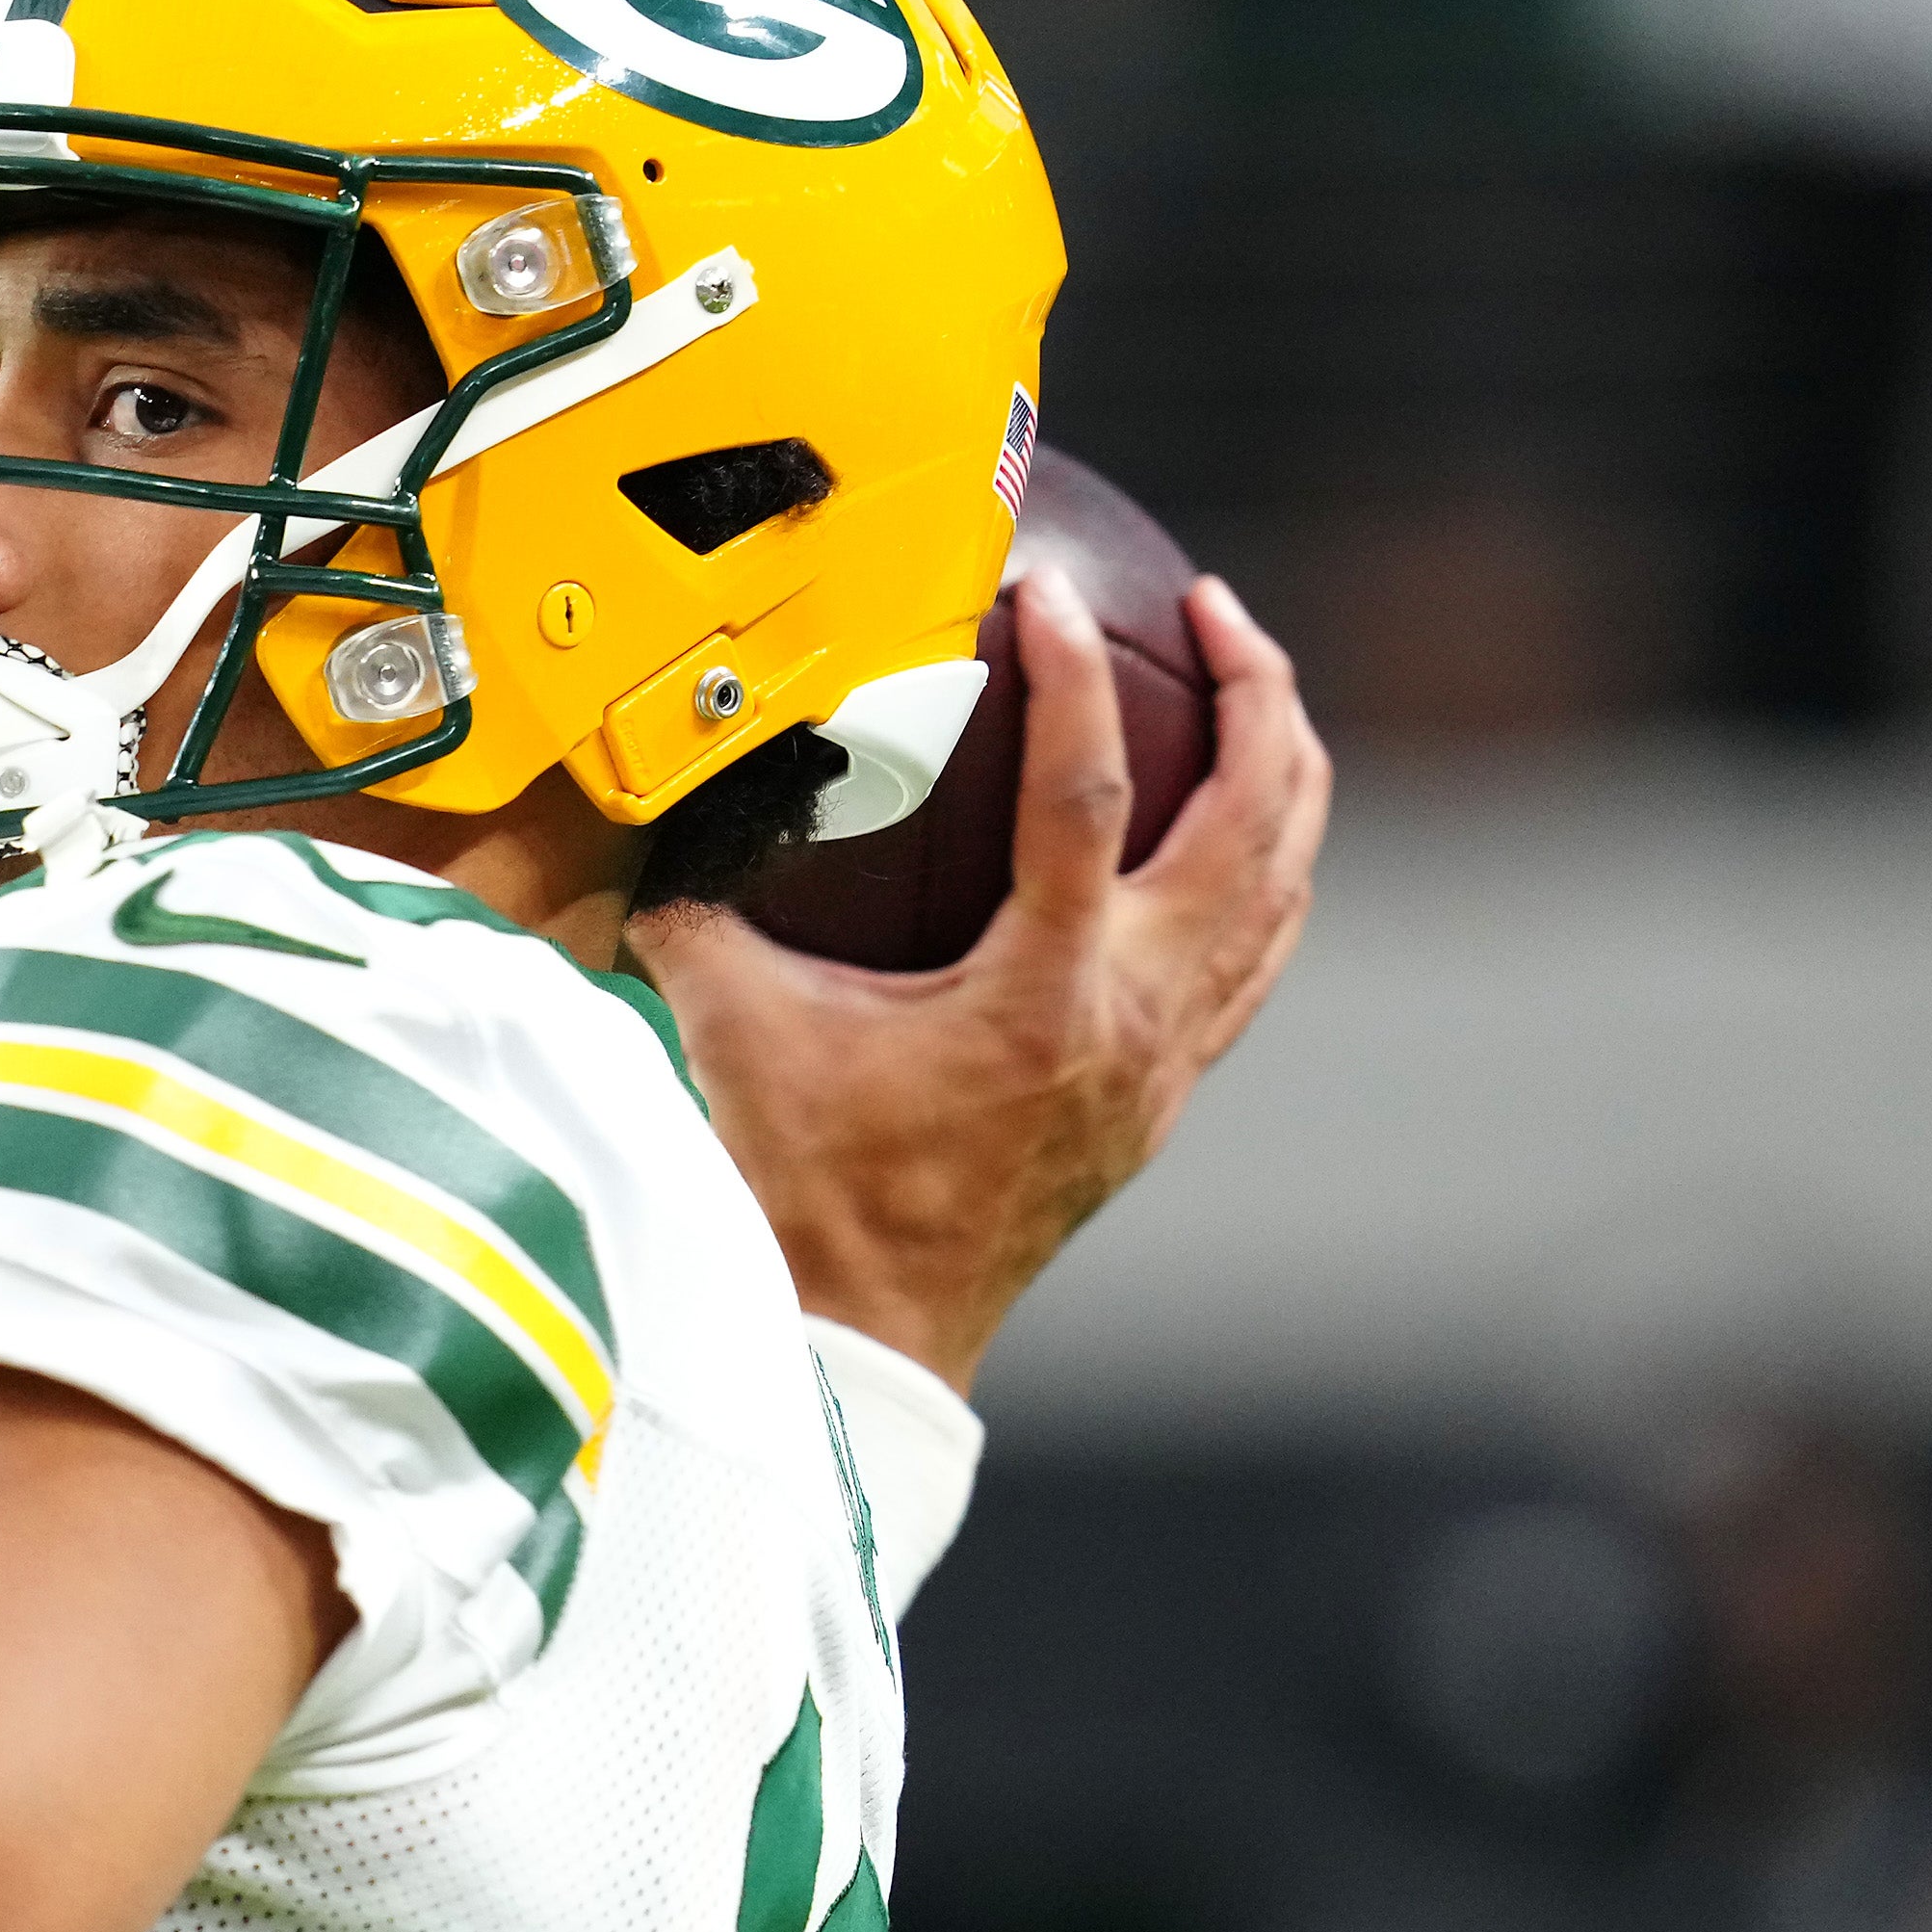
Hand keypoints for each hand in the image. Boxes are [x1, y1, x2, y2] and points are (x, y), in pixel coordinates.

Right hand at [629, 566, 1330, 1391]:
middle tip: (1212, 607)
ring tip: (1253, 690)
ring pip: (1280, 893)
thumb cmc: (797, 1194)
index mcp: (1043, 998)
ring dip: (1283, 777)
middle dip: (1260, 696)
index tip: (1042, 587)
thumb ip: (693, 903)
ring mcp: (1163, 1065)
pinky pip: (1253, 959)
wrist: (865, 1344)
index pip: (1086, 796)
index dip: (1071, 676)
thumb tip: (648, 796)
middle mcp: (1134, 1024)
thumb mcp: (729, 1030)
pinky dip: (1258, 873)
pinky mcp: (1161, 1096)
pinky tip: (1226, 831)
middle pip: (1257, 827)